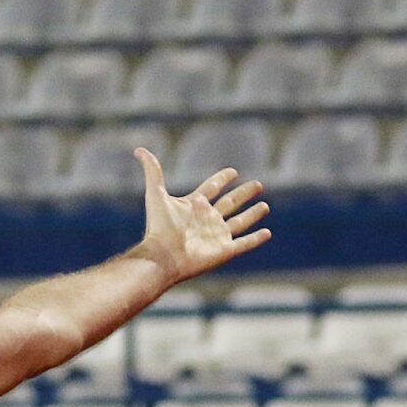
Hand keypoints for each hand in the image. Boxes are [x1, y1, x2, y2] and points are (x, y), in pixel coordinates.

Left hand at [132, 148, 271, 286]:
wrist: (163, 256)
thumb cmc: (159, 228)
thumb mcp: (156, 194)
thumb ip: (152, 171)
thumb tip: (139, 150)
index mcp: (195, 205)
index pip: (212, 188)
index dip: (222, 179)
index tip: (233, 171)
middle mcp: (208, 220)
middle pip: (230, 203)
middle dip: (244, 194)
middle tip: (258, 184)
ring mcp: (217, 236)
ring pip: (240, 222)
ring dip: (253, 214)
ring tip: (265, 206)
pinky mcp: (225, 251)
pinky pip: (244, 243)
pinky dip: (256, 238)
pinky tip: (267, 232)